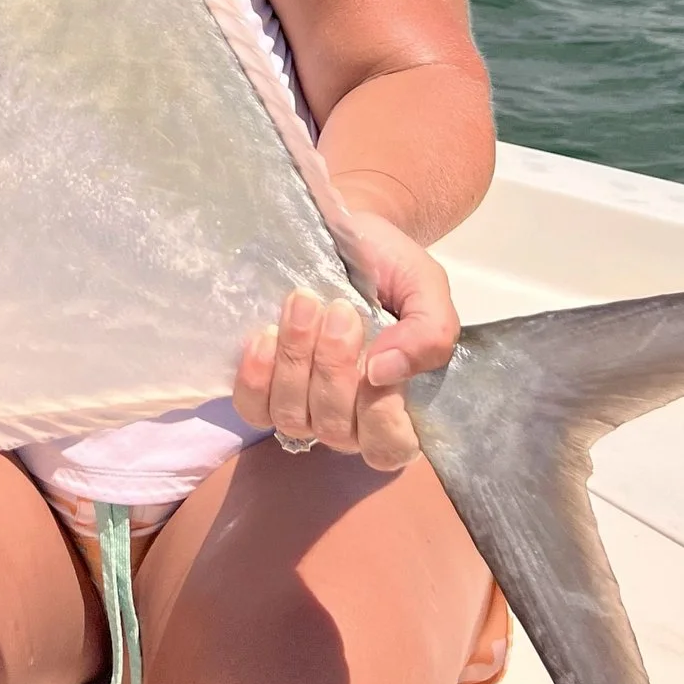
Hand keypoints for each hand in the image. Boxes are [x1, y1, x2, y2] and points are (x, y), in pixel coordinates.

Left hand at [233, 210, 458, 470]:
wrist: (346, 234)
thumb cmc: (391, 267)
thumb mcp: (425, 287)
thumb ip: (429, 333)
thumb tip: (384, 373)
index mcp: (400, 406)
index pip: (390, 449)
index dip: (380, 415)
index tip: (374, 354)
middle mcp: (352, 420)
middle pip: (336, 429)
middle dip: (334, 368)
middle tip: (338, 311)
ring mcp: (305, 408)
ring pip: (293, 417)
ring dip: (296, 362)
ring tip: (303, 306)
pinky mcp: (265, 390)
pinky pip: (253, 408)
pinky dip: (257, 378)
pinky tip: (264, 337)